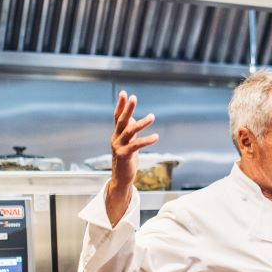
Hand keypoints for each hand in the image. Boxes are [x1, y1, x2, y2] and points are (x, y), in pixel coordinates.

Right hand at [106, 90, 158, 224]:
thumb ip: (129, 131)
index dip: (121, 105)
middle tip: (134, 97)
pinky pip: (136, 145)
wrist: (121, 179)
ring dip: (141, 123)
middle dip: (128, 108)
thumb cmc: (126, 160)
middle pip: (122, 121)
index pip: (117, 117)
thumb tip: (132, 118)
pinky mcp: (125, 156)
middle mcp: (116, 139)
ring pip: (130, 131)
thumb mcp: (128, 143)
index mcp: (117, 135)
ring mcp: (119, 147)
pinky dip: (146, 140)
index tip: (124, 93)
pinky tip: (156, 136)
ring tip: (152, 116)